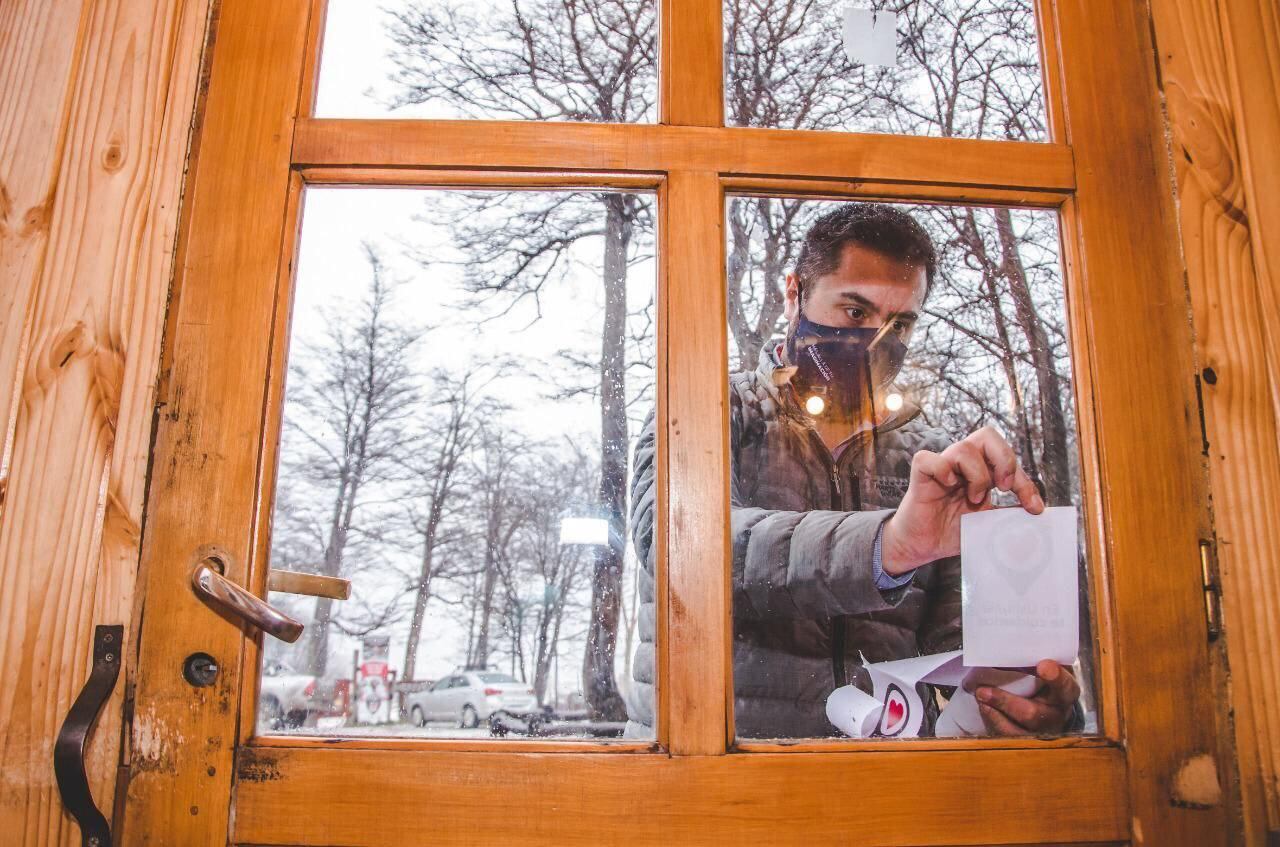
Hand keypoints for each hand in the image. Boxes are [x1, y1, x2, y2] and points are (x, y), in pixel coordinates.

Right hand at [880, 426, 1043, 574]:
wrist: (924, 546)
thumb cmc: (953, 531)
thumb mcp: (990, 522)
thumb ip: (1010, 512)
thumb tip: (1038, 510)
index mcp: (981, 471)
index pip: (1008, 459)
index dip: (1025, 482)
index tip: (1034, 508)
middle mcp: (963, 464)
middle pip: (988, 435)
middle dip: (1004, 460)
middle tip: (1003, 488)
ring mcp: (942, 467)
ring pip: (964, 448)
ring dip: (977, 475)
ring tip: (974, 498)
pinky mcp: (920, 475)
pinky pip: (928, 459)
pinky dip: (942, 471)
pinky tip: (947, 487)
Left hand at [969, 660, 1080, 735]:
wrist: (1052, 705)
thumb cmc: (1046, 680)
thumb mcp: (1048, 667)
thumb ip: (1036, 659)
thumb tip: (1011, 645)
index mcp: (1066, 692)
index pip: (1065, 686)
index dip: (1056, 677)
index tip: (1043, 665)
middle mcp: (1057, 715)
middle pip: (1034, 714)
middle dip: (1006, 702)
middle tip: (983, 690)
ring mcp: (1042, 731)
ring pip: (1018, 730)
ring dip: (995, 712)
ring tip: (980, 696)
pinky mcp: (1027, 739)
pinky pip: (1008, 735)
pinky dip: (993, 720)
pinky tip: (984, 707)